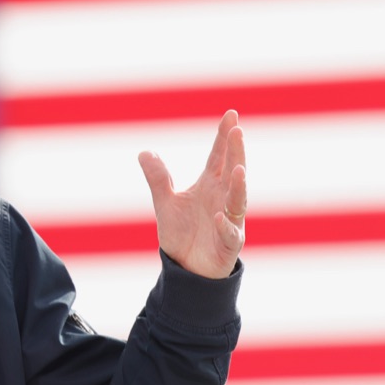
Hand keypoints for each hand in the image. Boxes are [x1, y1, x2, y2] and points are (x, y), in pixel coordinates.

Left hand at [138, 110, 246, 279]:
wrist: (186, 268)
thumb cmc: (181, 233)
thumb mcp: (165, 203)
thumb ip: (158, 178)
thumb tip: (144, 151)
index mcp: (211, 185)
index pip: (219, 156)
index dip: (224, 137)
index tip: (231, 116)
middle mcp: (223, 198)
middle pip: (233, 171)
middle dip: (236, 152)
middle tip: (237, 130)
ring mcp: (230, 220)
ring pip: (238, 200)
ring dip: (240, 186)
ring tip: (239, 169)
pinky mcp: (229, 243)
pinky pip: (229, 233)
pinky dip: (225, 225)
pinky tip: (218, 216)